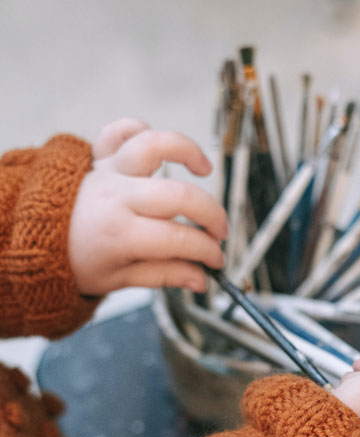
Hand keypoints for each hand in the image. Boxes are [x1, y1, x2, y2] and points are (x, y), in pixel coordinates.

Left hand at [68, 119, 227, 294]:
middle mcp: (116, 197)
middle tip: (218, 232)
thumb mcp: (122, 279)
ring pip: (153, 145)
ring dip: (187, 151)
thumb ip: (165, 276)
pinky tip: (159, 152)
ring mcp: (108, 172)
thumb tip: (201, 279)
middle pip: (180, 195)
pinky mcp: (99, 157)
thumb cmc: (80, 261)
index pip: (180, 238)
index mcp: (121, 234)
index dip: (207, 251)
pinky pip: (121, 131)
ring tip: (204, 169)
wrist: (37, 240)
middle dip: (212, 215)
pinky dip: (141, 130)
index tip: (217, 261)